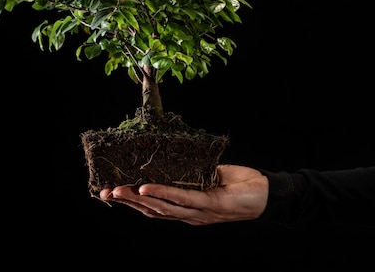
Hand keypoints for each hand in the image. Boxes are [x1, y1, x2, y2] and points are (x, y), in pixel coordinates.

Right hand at [99, 164, 268, 225]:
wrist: (270, 194)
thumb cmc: (242, 184)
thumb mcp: (209, 176)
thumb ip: (189, 173)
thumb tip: (170, 157)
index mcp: (188, 210)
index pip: (154, 208)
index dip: (131, 202)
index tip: (110, 192)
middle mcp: (190, 215)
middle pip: (151, 211)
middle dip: (125, 203)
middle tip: (103, 192)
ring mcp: (199, 212)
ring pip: (161, 208)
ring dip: (136, 200)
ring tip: (117, 190)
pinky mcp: (209, 203)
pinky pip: (181, 198)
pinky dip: (161, 193)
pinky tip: (145, 189)